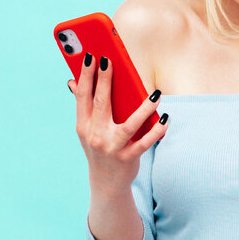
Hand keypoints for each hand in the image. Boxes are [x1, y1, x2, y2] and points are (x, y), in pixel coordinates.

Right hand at [68, 54, 167, 190]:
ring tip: (156, 94)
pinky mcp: (128, 158)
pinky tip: (165, 118)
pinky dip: (157, 131)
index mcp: (83, 125)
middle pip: (101, 104)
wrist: (106, 183)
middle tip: (110, 60)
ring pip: (129, 124)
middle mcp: (95, 135)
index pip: (83, 97)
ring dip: (144, 108)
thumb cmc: (99, 149)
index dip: (86, 76)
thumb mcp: (86, 130)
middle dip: (104, 80)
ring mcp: (112, 147)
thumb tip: (73, 81)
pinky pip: (145, 142)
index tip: (91, 56)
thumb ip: (84, 107)